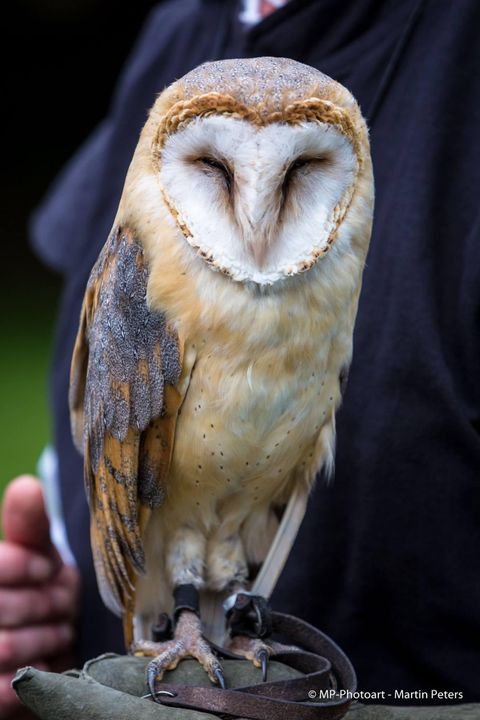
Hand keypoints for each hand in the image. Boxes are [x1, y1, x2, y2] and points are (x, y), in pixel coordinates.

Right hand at [0, 476, 79, 717]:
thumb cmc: (42, 591)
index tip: (48, 567)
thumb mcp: (39, 554)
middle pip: (1, 606)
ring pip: (7, 648)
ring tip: (59, 631)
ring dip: (46, 638)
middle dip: (42, 603)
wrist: (52, 646)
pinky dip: (39, 673)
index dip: (20, 565)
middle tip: (62, 603)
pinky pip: (7, 689)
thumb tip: (27, 487)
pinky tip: (49, 662)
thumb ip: (30, 526)